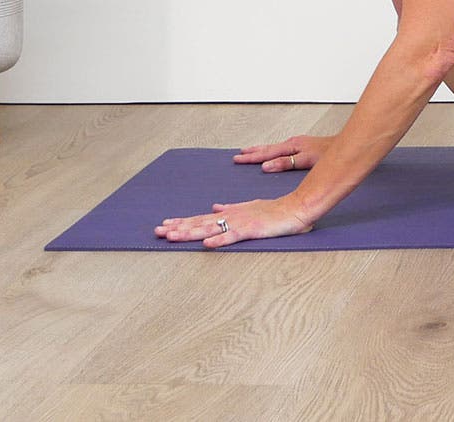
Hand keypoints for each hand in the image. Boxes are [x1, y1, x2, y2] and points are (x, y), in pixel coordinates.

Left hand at [154, 195, 318, 247]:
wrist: (296, 208)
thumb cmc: (276, 212)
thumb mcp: (250, 207)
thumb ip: (232, 208)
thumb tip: (216, 207)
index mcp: (230, 213)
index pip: (201, 218)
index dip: (183, 222)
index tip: (165, 224)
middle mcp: (231, 216)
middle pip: (200, 223)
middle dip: (178, 227)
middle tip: (157, 231)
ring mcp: (240, 223)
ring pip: (210, 229)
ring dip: (190, 233)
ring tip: (172, 236)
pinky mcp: (252, 230)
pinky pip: (233, 236)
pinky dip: (219, 240)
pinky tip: (206, 245)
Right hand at [233, 133, 333, 172]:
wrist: (346, 147)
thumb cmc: (330, 154)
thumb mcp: (307, 160)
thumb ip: (287, 162)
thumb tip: (267, 166)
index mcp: (292, 146)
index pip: (267, 153)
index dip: (253, 158)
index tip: (239, 159)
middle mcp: (293, 143)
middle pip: (268, 149)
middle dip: (252, 153)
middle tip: (237, 156)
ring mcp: (297, 144)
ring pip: (274, 147)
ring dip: (260, 150)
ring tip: (247, 152)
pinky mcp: (302, 146)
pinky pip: (281, 148)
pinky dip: (271, 150)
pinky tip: (270, 153)